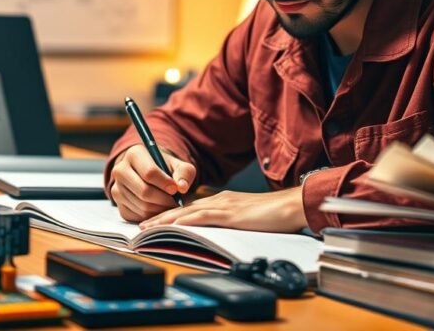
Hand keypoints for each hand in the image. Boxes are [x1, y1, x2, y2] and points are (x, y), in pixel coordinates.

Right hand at [110, 145, 195, 222]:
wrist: (149, 175)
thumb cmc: (165, 168)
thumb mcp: (178, 165)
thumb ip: (184, 173)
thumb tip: (182, 187)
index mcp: (134, 154)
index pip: (149, 173)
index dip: (165, 183)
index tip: (176, 189)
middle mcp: (120, 171)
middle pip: (144, 192)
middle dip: (164, 199)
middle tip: (176, 201)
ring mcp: (116, 189)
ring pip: (142, 206)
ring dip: (160, 209)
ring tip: (169, 204)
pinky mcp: (118, 205)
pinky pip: (138, 216)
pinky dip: (152, 216)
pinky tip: (159, 208)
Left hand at [139, 187, 307, 232]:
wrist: (292, 205)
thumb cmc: (275, 215)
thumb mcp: (247, 219)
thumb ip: (232, 223)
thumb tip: (218, 234)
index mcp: (224, 202)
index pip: (191, 209)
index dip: (171, 216)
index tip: (155, 223)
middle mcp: (220, 200)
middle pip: (184, 209)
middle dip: (161, 217)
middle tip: (142, 226)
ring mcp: (224, 205)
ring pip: (188, 212)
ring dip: (166, 220)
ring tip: (148, 227)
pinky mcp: (230, 213)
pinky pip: (202, 217)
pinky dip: (184, 221)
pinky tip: (172, 226)